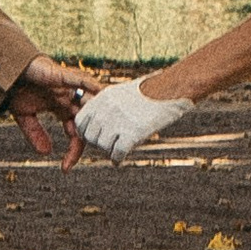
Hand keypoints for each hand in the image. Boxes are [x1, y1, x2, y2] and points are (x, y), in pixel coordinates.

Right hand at [7, 55, 90, 167]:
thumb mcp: (25, 117)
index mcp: (63, 109)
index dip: (73, 151)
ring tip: (111, 129)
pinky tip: (101, 94)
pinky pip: (81, 80)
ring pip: (92, 101)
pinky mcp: (63, 75)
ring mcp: (68, 87)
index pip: (75, 133)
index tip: (65, 168)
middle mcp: (69, 99)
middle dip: (95, 137)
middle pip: (89, 120)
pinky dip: (92, 86)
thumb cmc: (17, 89)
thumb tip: (46, 153)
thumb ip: (35, 133)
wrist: (6, 70)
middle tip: (101, 152)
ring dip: (101, 114)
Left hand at [75, 75, 192, 161]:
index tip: (95, 137)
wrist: (170, 90)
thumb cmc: (148, 91)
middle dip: (98, 143)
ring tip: (117, 150)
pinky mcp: (132, 133)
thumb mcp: (121, 93)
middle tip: (108, 145)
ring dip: (109, 151)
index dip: (86, 132)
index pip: (80, 122)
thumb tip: (95, 126)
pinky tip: (120, 159)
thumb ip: (106, 107)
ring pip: (103, 147)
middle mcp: (106, 110)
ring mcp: (118, 121)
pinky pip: (117, 154)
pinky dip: (118, 159)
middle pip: (90, 137)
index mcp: (102, 98)